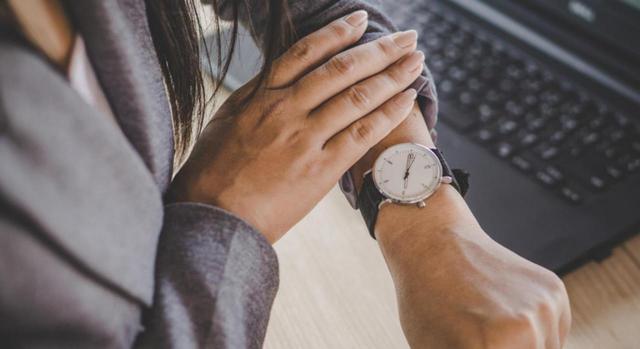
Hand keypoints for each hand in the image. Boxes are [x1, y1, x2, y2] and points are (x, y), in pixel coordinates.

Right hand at [169, 11, 424, 242]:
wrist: (213, 217)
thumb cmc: (212, 172)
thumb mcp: (225, 121)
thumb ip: (254, 96)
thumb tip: (274, 76)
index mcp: (262, 96)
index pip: (307, 52)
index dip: (338, 32)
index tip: (361, 20)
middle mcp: (286, 111)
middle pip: (342, 69)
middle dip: (380, 50)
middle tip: (408, 38)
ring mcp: (305, 139)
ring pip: (357, 97)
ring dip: (392, 76)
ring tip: (416, 62)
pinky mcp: (320, 170)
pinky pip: (361, 135)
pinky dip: (387, 114)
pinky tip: (407, 100)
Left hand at [376, 187, 570, 348]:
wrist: (433, 242)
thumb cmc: (425, 301)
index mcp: (491, 347)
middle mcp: (526, 329)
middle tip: (481, 342)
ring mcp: (545, 307)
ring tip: (489, 335)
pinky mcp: (555, 292)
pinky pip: (554, 334)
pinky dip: (536, 336)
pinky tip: (504, 317)